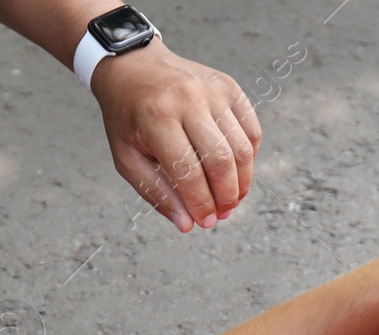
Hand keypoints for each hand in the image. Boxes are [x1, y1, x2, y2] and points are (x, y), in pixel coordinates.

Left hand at [90, 40, 260, 231]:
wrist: (134, 66)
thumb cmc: (128, 118)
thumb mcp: (127, 158)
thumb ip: (156, 192)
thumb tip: (187, 224)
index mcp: (157, 118)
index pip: (189, 171)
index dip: (201, 203)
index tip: (205, 222)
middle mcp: (188, 100)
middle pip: (222, 160)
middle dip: (226, 196)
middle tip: (223, 214)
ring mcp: (213, 90)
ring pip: (242, 147)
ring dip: (242, 182)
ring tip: (233, 199)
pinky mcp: (229, 86)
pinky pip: (251, 129)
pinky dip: (249, 157)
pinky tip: (238, 171)